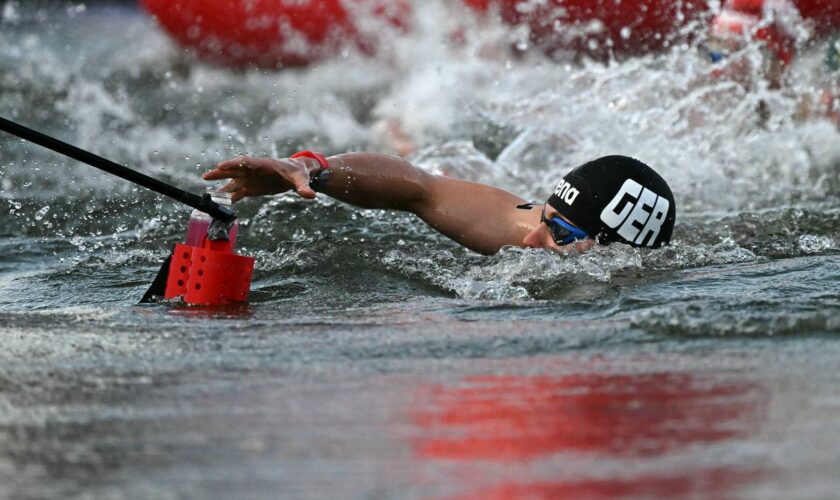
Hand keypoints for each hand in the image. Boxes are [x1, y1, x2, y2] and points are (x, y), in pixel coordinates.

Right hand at [202, 156, 316, 201]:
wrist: (297, 174)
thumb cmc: (299, 173)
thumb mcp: (302, 179)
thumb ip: (304, 187)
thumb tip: (310, 195)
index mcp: (264, 164)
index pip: (246, 162)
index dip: (234, 164)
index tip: (221, 166)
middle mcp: (254, 171)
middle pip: (234, 170)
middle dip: (220, 173)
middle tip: (206, 175)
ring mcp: (251, 179)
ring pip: (233, 182)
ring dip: (221, 186)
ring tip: (207, 193)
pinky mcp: (252, 188)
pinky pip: (238, 192)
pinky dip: (230, 197)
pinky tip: (220, 202)